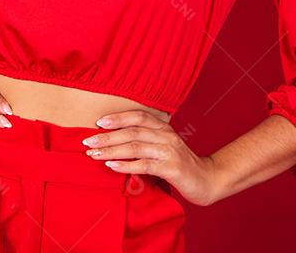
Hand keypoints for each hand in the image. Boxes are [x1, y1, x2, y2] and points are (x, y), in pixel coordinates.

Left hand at [80, 109, 220, 206]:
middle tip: (87, 141)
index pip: (138, 116)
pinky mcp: (172, 168)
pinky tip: (112, 166)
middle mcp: (166, 136)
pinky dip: (126, 165)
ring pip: (136, 147)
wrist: (208, 180)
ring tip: (94, 154)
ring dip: (112, 150)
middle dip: (108, 136)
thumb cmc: (180, 164)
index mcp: (163, 128)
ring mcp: (170, 151)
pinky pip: (145, 165)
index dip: (118, 117)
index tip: (98, 122)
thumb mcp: (163, 147)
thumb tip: (114, 142)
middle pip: (133, 131)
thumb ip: (145, 142)